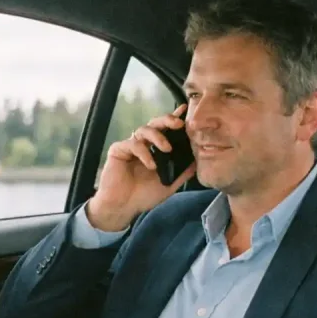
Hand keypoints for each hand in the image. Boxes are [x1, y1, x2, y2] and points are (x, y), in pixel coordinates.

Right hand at [87, 104, 197, 231]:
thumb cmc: (142, 196)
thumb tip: (198, 162)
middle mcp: (143, 144)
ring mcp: (130, 146)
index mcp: (155, 149)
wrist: (122, 207)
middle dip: (168, 120)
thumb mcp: (169, 184)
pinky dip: (145, 153)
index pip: (166, 130)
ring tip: (167, 149)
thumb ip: (182, 173)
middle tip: (179, 124)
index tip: (185, 110)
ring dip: (158, 137)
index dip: (174, 119)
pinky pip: (133, 144)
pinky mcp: (118, 150)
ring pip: (144, 129)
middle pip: (155, 123)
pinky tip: (151, 165)